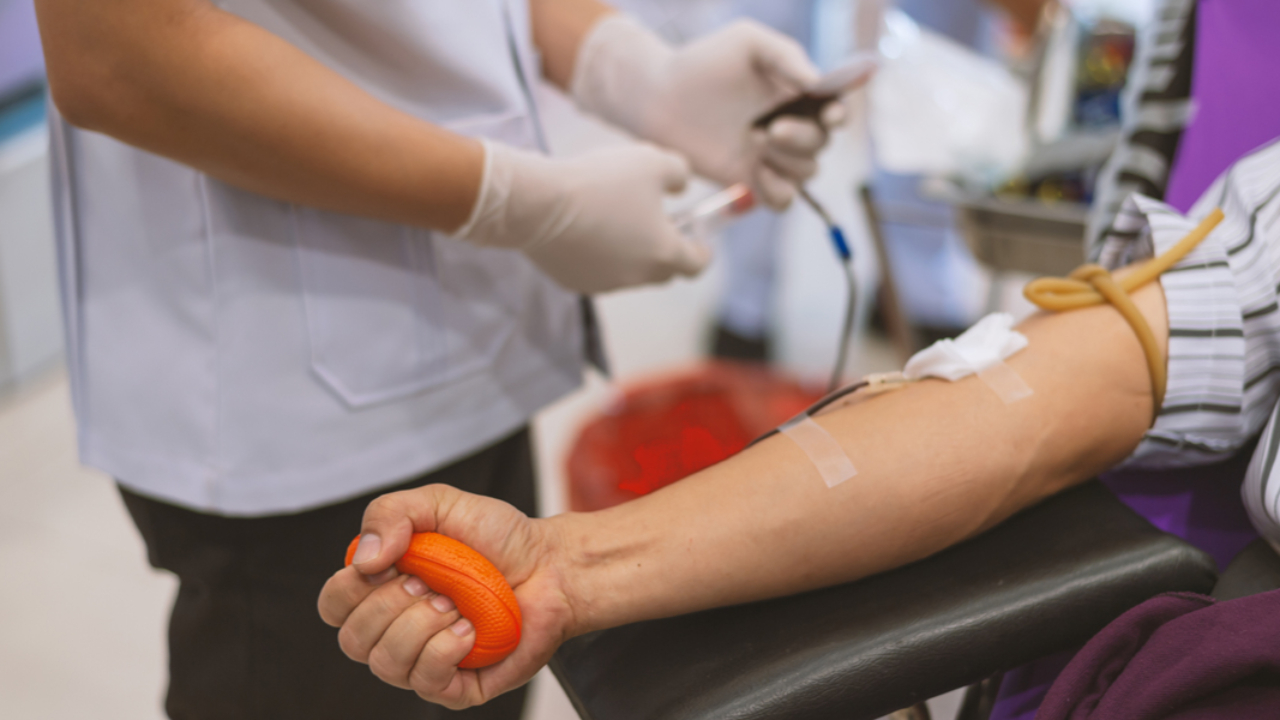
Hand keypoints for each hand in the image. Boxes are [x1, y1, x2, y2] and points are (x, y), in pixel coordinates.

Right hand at [318, 484, 574, 708]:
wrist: (551, 564)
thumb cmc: (496, 537)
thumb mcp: (439, 503)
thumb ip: (390, 513)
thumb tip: (362, 559)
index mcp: (382, 590)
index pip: (332, 606)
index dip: (350, 587)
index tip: (394, 563)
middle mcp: (396, 631)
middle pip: (352, 640)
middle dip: (390, 604)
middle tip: (432, 583)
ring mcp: (424, 662)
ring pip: (384, 664)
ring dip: (420, 625)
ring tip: (455, 604)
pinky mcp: (457, 687)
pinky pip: (426, 683)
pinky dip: (444, 649)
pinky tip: (468, 629)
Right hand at [454, 140, 709, 292]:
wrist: (539, 203)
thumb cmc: (601, 181)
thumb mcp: (652, 162)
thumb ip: (679, 174)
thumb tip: (681, 186)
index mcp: (665, 254)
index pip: (697, 264)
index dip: (701, 249)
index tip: (697, 235)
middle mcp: (639, 278)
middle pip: (664, 271)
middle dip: (666, 248)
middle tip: (656, 220)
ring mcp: (605, 284)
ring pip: (629, 270)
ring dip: (630, 250)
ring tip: (613, 216)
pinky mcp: (574, 283)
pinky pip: (597, 270)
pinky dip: (599, 254)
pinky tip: (583, 227)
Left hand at [572, 16, 842, 208]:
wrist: (660, 97)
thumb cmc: (702, 61)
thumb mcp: (747, 42)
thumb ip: (787, 56)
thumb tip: (819, 85)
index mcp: (795, 93)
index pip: (834, 108)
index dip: (838, 114)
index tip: (828, 115)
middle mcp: (789, 125)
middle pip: (821, 143)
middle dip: (802, 138)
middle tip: (768, 129)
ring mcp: (770, 155)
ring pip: (806, 172)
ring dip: (789, 162)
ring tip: (754, 143)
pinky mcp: (750, 179)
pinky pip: (782, 199)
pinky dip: (779, 192)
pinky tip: (757, 173)